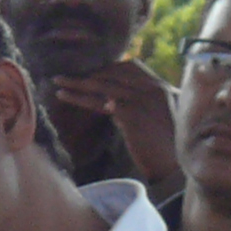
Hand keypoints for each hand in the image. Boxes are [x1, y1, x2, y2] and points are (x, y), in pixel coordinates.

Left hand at [44, 62, 181, 194]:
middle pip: (113, 75)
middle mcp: (152, 89)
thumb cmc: (161, 145)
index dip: (105, 69)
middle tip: (62, 76)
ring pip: (104, 86)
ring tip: (58, 84)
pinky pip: (102, 102)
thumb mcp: (152, 117)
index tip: (85, 74)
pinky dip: (84, 99)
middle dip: (87, 75)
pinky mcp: (133, 115)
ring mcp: (143, 100)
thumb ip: (134, 106)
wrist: (173, 163)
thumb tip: (108, 103)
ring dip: (78, 85)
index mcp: (159, 87)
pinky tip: (67, 98)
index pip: (129, 67)